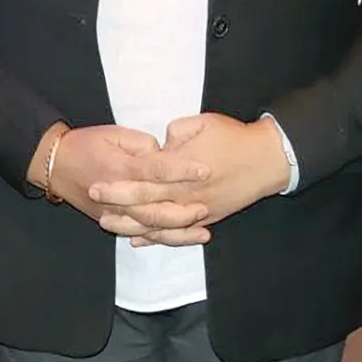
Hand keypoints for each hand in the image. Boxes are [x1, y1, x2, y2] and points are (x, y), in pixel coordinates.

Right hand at [42, 124, 211, 238]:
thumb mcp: (114, 134)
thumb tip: (166, 153)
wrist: (55, 165)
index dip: (182, 170)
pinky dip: (161, 239)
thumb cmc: (87, 144)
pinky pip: (140, 234)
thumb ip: (142, 144)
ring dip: (177, 232)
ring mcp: (114, 213)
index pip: (156, 170)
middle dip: (183, 211)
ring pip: (150, 228)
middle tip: (206, 206)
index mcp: (120, 168)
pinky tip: (180, 239)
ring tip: (202, 231)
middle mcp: (117, 196)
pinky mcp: (112, 222)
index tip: (205, 170)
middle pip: (155, 209)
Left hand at [91, 115, 290, 246]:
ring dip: (131, 224)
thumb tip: (159, 144)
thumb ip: (176, 130)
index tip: (96, 177)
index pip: (144, 177)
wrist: (267, 160)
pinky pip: (176, 233)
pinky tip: (138, 239)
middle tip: (93, 199)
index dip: (119, 180)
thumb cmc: (235, 138)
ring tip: (107, 223)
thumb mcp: (204, 123)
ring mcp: (196, 209)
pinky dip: (156, 238)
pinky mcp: (206, 218)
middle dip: (117, 202)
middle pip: (145, 202)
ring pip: (157, 224)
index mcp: (182, 167)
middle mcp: (186, 193)